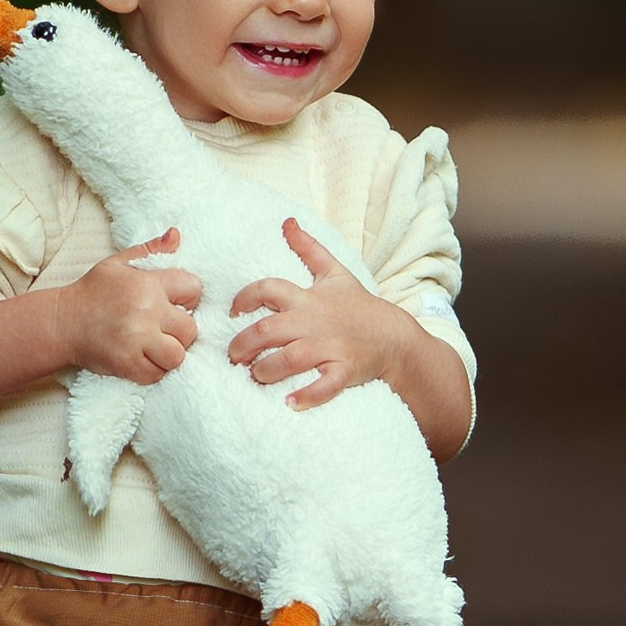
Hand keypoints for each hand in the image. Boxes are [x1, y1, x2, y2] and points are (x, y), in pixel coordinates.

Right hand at [59, 230, 201, 383]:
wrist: (62, 322)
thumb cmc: (92, 292)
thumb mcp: (119, 263)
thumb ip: (151, 250)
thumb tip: (177, 234)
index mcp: (147, 283)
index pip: (193, 289)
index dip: (188, 299)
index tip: (174, 305)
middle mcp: (145, 311)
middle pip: (190, 329)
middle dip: (180, 332)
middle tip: (162, 330)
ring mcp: (137, 340)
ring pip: (177, 355)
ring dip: (168, 354)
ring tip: (154, 347)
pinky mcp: (127, 364)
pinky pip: (157, 374)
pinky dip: (152, 370)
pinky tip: (140, 358)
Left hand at [229, 218, 403, 409]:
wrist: (393, 336)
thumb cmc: (357, 305)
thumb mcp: (334, 272)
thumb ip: (308, 248)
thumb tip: (287, 221)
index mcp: (308, 298)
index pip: (268, 289)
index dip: (244, 299)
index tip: (233, 312)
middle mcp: (315, 321)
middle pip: (270, 329)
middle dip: (245, 343)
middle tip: (233, 356)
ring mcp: (330, 347)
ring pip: (291, 358)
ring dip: (267, 369)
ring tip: (255, 376)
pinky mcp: (345, 370)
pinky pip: (325, 385)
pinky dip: (308, 396)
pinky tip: (290, 404)